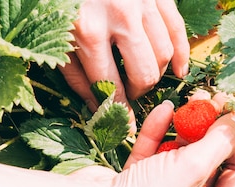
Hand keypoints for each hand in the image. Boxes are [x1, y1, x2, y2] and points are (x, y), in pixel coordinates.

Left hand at [59, 0, 189, 130]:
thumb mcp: (53, 36)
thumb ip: (75, 72)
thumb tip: (98, 107)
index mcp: (87, 30)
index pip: (109, 85)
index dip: (117, 111)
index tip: (122, 126)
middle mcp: (119, 17)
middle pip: (144, 74)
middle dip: (137, 91)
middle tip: (128, 92)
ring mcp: (142, 3)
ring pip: (163, 54)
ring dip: (155, 73)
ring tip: (140, 76)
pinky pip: (178, 29)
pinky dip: (181, 53)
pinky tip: (179, 70)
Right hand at [71, 99, 234, 186]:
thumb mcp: (193, 168)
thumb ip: (221, 141)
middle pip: (212, 161)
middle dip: (212, 129)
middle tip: (213, 99)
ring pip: (183, 154)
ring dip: (187, 127)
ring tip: (191, 99)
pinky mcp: (139, 183)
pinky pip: (157, 153)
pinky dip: (160, 132)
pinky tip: (163, 109)